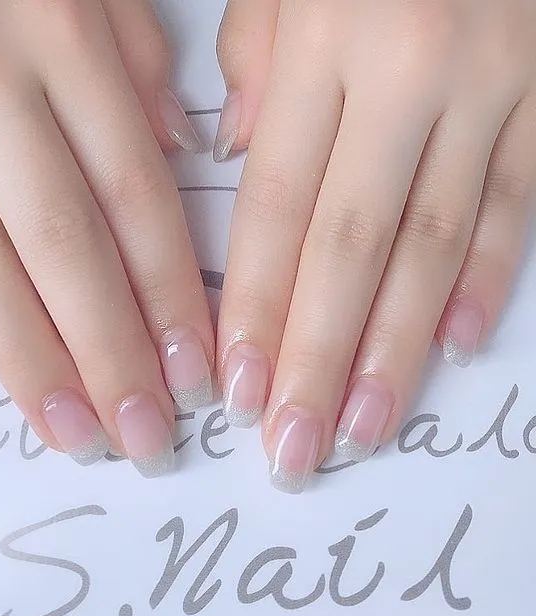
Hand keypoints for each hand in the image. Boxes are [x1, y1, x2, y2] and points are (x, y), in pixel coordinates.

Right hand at [0, 0, 213, 476]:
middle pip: (63, 248)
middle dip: (107, 356)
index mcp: (59, 35)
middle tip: (143, 436)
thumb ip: (138, 63)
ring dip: (31, 361)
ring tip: (75, 432)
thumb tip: (177, 153)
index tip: (193, 374)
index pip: (136, 200)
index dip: (170, 298)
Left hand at [215, 0, 535, 491]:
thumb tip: (235, 155)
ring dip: (396, 349)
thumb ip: (254, 65)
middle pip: (350, 248)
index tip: (237, 385)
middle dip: (318, 358)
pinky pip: (517, 203)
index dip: (254, 304)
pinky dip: (487, 280)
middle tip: (293, 443)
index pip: (275, 206)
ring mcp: (492, 89)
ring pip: (435, 246)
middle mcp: (410, 74)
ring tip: (363, 426)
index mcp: (328, 43)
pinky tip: (452, 345)